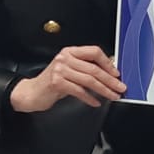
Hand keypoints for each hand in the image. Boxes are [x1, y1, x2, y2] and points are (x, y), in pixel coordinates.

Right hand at [10, 45, 124, 112]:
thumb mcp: (70, 71)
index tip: (117, 74)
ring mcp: (60, 69)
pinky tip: (96, 102)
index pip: (94, 52)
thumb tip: (109, 73)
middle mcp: (65, 58)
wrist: (32, 93)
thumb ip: (86, 69)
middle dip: (110, 80)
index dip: (107, 63)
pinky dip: (90, 98)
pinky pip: (79, 91)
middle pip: (94, 69)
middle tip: (120, 88)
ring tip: (113, 96)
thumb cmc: (53, 83)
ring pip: (89, 80)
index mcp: (70, 52)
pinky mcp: (57, 82)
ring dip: (104, 90)